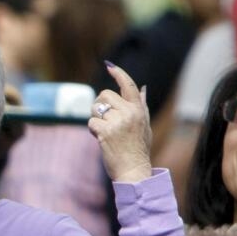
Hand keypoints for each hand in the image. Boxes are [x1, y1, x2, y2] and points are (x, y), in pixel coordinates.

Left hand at [88, 62, 152, 183]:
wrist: (134, 169)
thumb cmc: (138, 148)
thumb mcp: (145, 125)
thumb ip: (141, 106)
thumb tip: (142, 88)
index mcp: (139, 109)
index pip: (128, 85)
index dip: (118, 74)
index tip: (109, 65)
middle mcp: (129, 112)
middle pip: (104, 94)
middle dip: (100, 106)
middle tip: (106, 121)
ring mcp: (118, 122)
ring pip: (96, 108)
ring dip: (96, 119)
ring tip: (106, 132)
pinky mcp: (106, 132)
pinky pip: (91, 123)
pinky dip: (93, 131)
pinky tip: (102, 140)